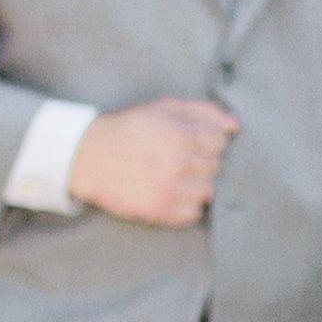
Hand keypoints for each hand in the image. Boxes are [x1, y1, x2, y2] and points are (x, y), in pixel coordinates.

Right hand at [67, 99, 237, 228]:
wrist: (86, 157)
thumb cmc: (129, 129)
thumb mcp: (163, 108)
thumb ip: (203, 111)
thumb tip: (235, 127)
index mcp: (181, 134)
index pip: (221, 142)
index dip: (207, 141)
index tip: (191, 143)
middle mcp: (178, 162)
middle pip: (216, 167)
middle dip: (202, 162)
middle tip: (181, 160)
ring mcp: (169, 189)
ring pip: (209, 192)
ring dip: (197, 185)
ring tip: (176, 179)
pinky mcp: (160, 211)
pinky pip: (193, 214)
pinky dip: (187, 206)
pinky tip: (171, 194)